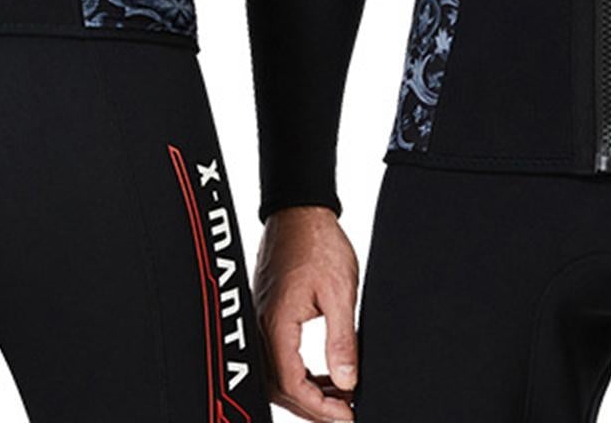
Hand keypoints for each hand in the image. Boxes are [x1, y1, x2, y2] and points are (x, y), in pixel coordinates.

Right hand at [253, 204, 360, 420]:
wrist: (300, 208)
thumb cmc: (318, 242)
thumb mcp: (339, 291)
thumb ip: (341, 339)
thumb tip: (347, 381)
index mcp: (277, 323)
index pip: (291, 385)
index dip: (320, 407)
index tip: (348, 413)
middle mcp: (263, 325)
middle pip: (279, 387)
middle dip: (313, 407)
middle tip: (345, 414)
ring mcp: (262, 319)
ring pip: (276, 374)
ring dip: (306, 392)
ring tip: (339, 399)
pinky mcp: (268, 313)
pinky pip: (277, 356)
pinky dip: (300, 373)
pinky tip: (323, 375)